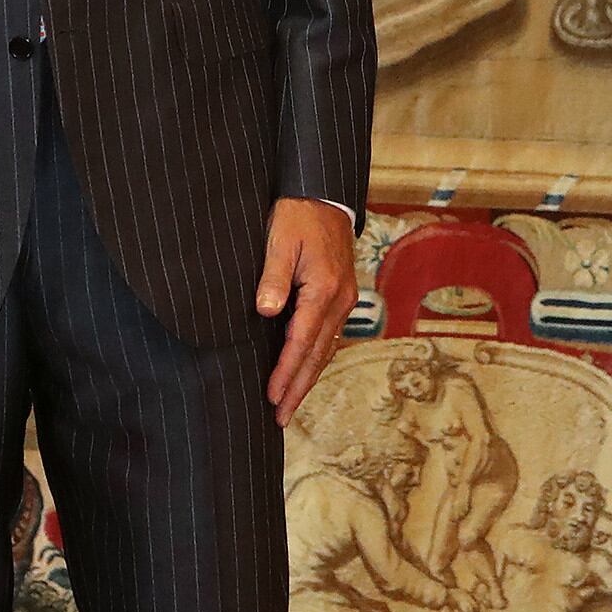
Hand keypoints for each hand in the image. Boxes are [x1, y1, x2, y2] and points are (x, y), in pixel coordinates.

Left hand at [258, 198, 357, 424]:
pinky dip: (317, 358)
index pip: (302, 341)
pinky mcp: (342, 295)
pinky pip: (329, 336)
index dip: (286, 372)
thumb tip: (266, 312)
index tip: (272, 397)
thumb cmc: (298, 215)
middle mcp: (340, 299)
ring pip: (326, 348)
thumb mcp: (279, 240)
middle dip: (299, 388)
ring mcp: (345, 299)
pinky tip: (306, 370)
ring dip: (308, 378)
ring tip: (291, 403)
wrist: (325, 193)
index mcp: (324, 288)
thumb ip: (272, 277)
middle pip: (318, 354)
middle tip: (281, 418)